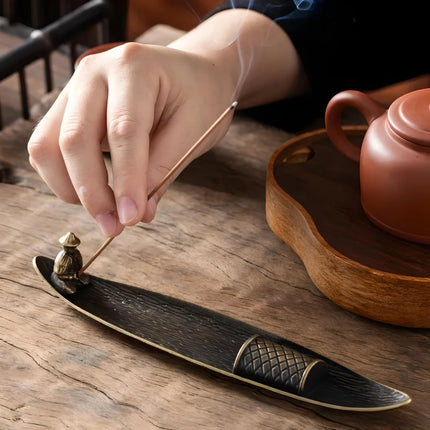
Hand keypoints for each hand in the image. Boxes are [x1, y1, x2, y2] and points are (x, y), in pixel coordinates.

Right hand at [28, 42, 235, 236]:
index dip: (125, 180)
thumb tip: (135, 213)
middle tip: (114, 226)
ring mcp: (76, 89)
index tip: (131, 217)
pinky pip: (47, 147)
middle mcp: (95, 72)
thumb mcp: (194, 132)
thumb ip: (162, 171)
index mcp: (134, 67)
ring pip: (48, 145)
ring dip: (71, 188)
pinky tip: (92, 193)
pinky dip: (64, 177)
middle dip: (91, 191)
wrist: (191, 74)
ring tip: (104, 212)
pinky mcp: (69, 109)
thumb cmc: (199, 97)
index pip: (123, 131)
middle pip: (74, 138)